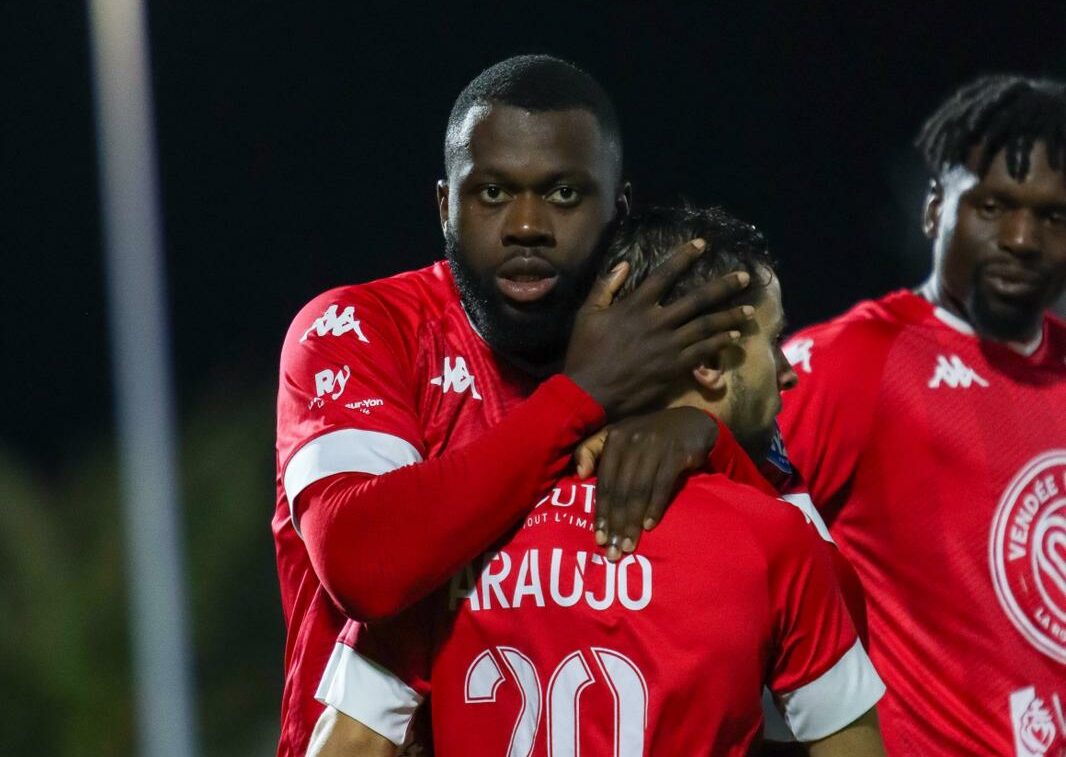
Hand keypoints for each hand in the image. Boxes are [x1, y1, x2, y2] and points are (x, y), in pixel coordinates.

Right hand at [563, 239, 752, 419]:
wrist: (590, 392)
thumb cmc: (585, 353)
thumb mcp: (587, 315)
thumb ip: (605, 287)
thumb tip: (624, 264)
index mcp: (635, 306)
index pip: (664, 274)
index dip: (684, 257)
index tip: (702, 244)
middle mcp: (657, 322)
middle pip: (697, 299)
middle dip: (723, 287)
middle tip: (744, 277)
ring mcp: (668, 346)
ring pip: (706, 326)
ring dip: (730, 316)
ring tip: (750, 309)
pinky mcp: (674, 367)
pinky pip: (703, 351)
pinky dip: (719, 343)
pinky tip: (734, 337)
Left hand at [575, 406, 718, 559]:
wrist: (691, 422)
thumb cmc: (649, 436)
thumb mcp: (619, 436)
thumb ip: (593, 449)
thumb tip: (579, 474)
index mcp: (614, 438)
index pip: (604, 481)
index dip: (600, 512)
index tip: (598, 538)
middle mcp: (632, 440)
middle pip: (620, 490)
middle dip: (615, 523)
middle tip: (613, 550)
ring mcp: (655, 446)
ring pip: (639, 490)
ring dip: (633, 521)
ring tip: (629, 544)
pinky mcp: (676, 453)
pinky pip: (662, 485)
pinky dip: (655, 507)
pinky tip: (649, 526)